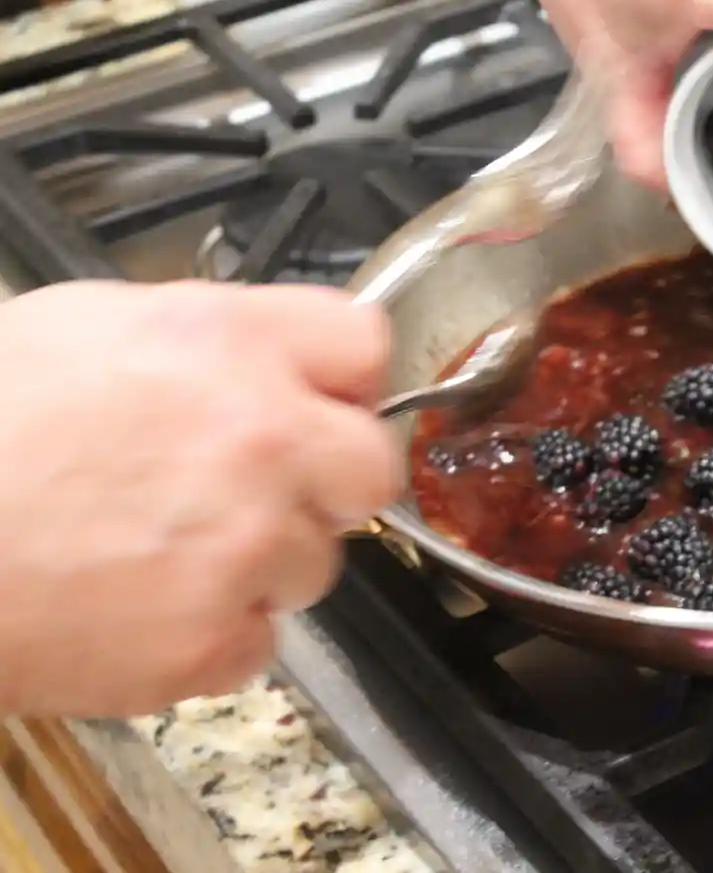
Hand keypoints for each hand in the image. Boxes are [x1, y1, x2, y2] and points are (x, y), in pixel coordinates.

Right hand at [0, 280, 399, 716]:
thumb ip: (210, 336)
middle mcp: (260, 441)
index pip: (366, 347)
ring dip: (260, 562)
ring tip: (159, 550)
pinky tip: (139, 606)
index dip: (340, 380)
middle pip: (369, 467)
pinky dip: (211, 635)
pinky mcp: (211, 639)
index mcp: (230, 345)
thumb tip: (270, 356)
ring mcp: (244, 547)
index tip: (319, 402)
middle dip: (324, 480)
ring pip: (314, 563)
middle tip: (256, 489)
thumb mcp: (87, 326)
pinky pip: (258, 642)